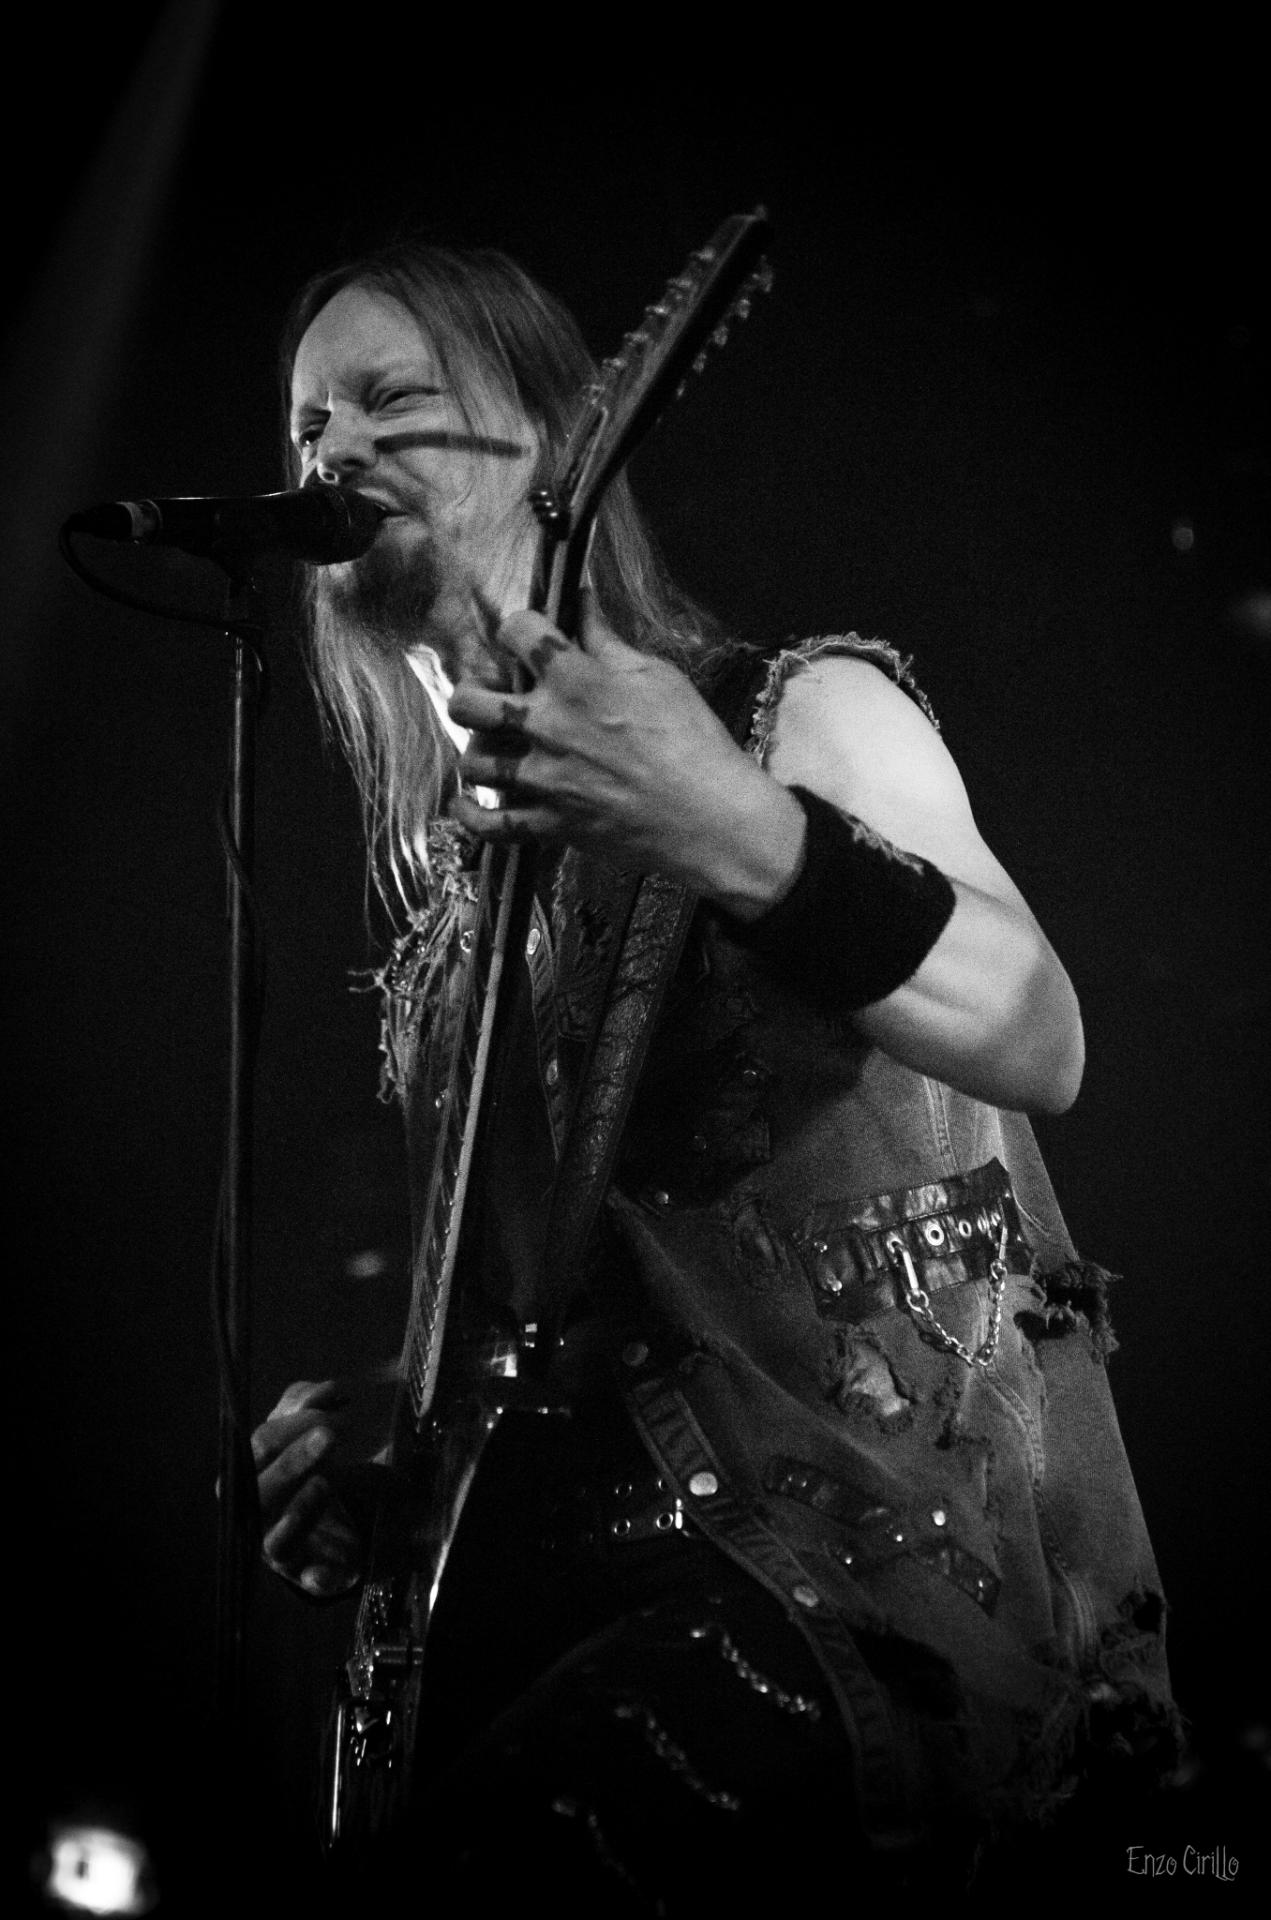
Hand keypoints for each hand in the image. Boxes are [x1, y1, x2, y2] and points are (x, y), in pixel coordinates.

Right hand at [252, 1377, 381, 1598]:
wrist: (333, 1523)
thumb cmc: (311, 1468)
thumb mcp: (309, 1429)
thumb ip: (312, 1403)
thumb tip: (329, 1391)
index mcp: (252, 1474)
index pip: (257, 1450)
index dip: (291, 1429)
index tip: (328, 1415)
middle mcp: (258, 1515)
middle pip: (260, 1493)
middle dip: (293, 1463)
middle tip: (331, 1435)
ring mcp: (281, 1550)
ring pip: (276, 1541)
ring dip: (301, 1511)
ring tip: (327, 1482)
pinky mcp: (311, 1576)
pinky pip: (311, 1583)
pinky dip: (319, 1577)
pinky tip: (327, 1569)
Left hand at [446, 597, 804, 915]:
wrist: (711, 819)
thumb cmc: (694, 743)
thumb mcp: (657, 677)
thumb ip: (609, 642)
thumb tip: (584, 604)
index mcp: (577, 681)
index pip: (517, 631)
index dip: (519, 627)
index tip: (527, 637)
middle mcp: (548, 727)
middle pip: (468, 702)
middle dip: (472, 692)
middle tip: (492, 697)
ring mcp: (544, 780)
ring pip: (473, 764)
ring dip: (478, 753)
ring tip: (495, 749)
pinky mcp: (551, 825)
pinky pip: (488, 826)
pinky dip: (470, 816)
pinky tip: (469, 804)